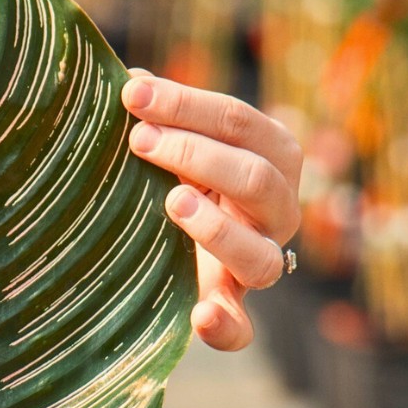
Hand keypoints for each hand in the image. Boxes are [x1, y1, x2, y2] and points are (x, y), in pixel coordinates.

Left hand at [122, 73, 301, 350]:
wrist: (178, 252)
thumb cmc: (179, 179)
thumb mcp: (175, 146)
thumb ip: (160, 117)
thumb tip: (129, 79)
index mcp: (271, 159)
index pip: (241, 123)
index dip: (187, 105)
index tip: (132, 94)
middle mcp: (278, 213)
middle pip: (257, 179)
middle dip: (196, 153)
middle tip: (139, 141)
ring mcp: (259, 264)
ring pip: (261, 255)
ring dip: (217, 227)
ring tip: (172, 201)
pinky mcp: (232, 311)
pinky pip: (241, 329)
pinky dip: (225, 327)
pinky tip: (200, 315)